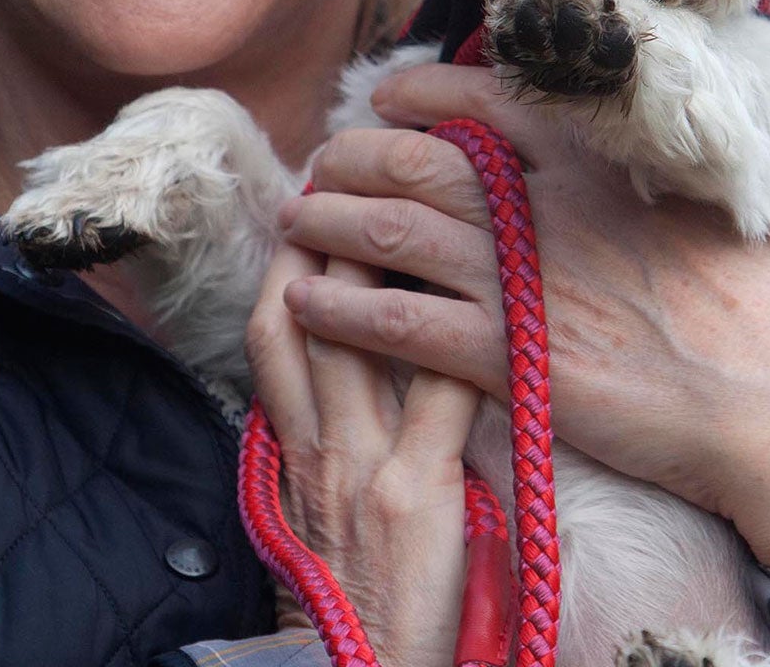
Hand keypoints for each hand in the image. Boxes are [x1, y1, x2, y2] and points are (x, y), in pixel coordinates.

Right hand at [246, 234, 481, 666]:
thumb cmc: (348, 598)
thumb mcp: (311, 511)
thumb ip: (320, 440)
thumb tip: (340, 372)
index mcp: (286, 445)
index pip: (273, 330)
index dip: (292, 261)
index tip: (315, 203)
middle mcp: (314, 442)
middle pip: (311, 311)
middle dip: (332, 232)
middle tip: (366, 170)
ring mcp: (362, 463)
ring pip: (365, 335)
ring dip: (391, 261)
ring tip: (424, 201)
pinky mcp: (415, 491)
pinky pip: (441, 397)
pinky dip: (465, 342)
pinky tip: (495, 296)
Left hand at [276, 61, 769, 614]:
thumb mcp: (724, 198)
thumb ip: (665, 162)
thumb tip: (654, 135)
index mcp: (597, 157)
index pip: (484, 97)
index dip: (421, 92)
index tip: (388, 97)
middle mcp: (545, 204)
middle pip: (415, 158)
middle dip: (352, 154)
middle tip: (321, 160)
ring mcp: (520, 278)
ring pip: (390, 229)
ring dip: (329, 219)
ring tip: (296, 219)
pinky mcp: (507, 355)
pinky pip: (395, 320)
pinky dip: (341, 306)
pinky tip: (307, 299)